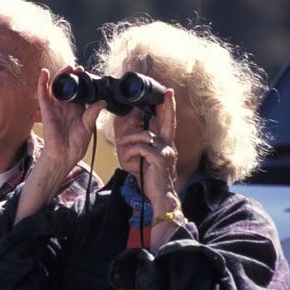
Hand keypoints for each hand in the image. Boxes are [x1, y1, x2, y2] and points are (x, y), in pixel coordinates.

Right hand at [14, 68, 103, 223]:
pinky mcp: (46, 111)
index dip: (82, 82)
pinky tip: (44, 73)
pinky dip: (42, 83)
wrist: (64, 156)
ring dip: (60, 76)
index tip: (87, 73)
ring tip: (66, 68)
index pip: (79, 92)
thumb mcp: (88, 127)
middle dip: (72, 76)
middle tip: (78, 68)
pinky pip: (43, 95)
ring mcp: (55, 108)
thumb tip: (102, 102)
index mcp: (76, 110)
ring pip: (56, 88)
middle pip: (67, 87)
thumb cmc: (74, 145)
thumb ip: (93, 113)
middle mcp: (65, 107)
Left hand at [114, 89, 179, 214]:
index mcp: (166, 144)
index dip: (169, 108)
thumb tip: (135, 135)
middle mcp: (169, 145)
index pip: (169, 123)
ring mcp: (165, 151)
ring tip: (120, 145)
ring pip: (144, 136)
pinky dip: (130, 152)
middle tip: (167, 93)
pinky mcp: (158, 158)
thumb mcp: (148, 159)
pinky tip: (127, 160)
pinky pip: (140, 148)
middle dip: (167, 106)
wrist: (161, 196)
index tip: (168, 94)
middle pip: (167, 121)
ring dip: (129, 139)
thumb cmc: (152, 178)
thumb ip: (145, 146)